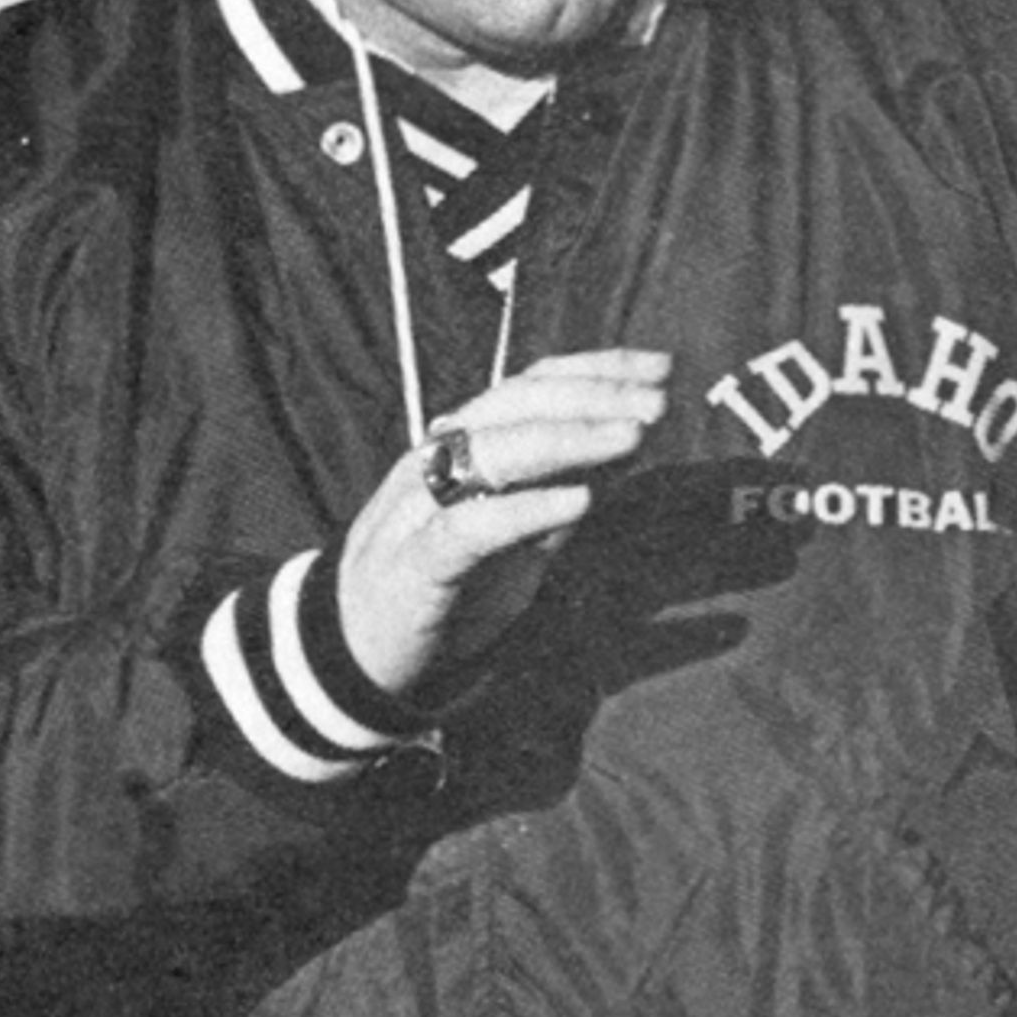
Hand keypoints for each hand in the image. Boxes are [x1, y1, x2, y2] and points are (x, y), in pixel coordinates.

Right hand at [335, 350, 670, 700]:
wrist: (356, 650)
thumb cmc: (450, 583)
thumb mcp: (522, 531)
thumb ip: (565, 490)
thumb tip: (634, 447)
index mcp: (464, 443)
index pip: (531, 385)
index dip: (595, 369)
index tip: (660, 366)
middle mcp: (439, 460)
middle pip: (516, 405)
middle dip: (593, 396)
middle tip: (659, 401)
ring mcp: (421, 508)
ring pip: (492, 451)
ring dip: (570, 439)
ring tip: (632, 436)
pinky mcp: (414, 566)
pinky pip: (468, 528)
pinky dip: (525, 510)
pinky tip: (578, 502)